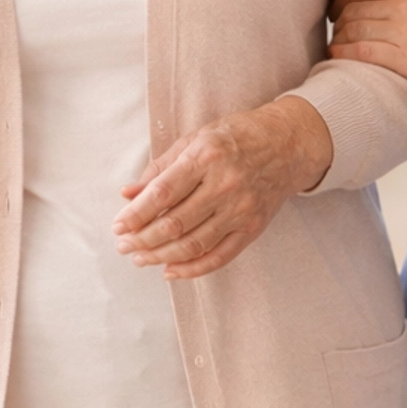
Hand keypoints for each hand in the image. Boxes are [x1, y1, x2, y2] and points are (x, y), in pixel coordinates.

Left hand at [114, 95, 333, 279]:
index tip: (118, 226)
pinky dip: (192, 269)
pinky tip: (170, 270)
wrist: (288, 144)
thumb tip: (128, 195)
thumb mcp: (195, 139)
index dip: (136, 215)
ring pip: (194, 244)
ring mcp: (241, 209)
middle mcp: (225, 184)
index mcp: (206, 156)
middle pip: (175, 223)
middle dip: (142, 240)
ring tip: (140, 258)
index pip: (162, 194)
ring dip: (161, 256)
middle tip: (123, 245)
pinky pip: (219, 256)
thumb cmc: (237, 136)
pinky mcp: (253, 227)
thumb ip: (160, 168)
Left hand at [331, 0, 406, 92]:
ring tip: (336, 47)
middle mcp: (405, 5)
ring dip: (339, 38)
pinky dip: (345, 54)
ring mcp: (405, 33)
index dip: (340, 0)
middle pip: (351, 9)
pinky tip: (339, 58)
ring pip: (353, 30)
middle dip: (338, 21)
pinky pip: (363, 52)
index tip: (337, 11)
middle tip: (335, 31)